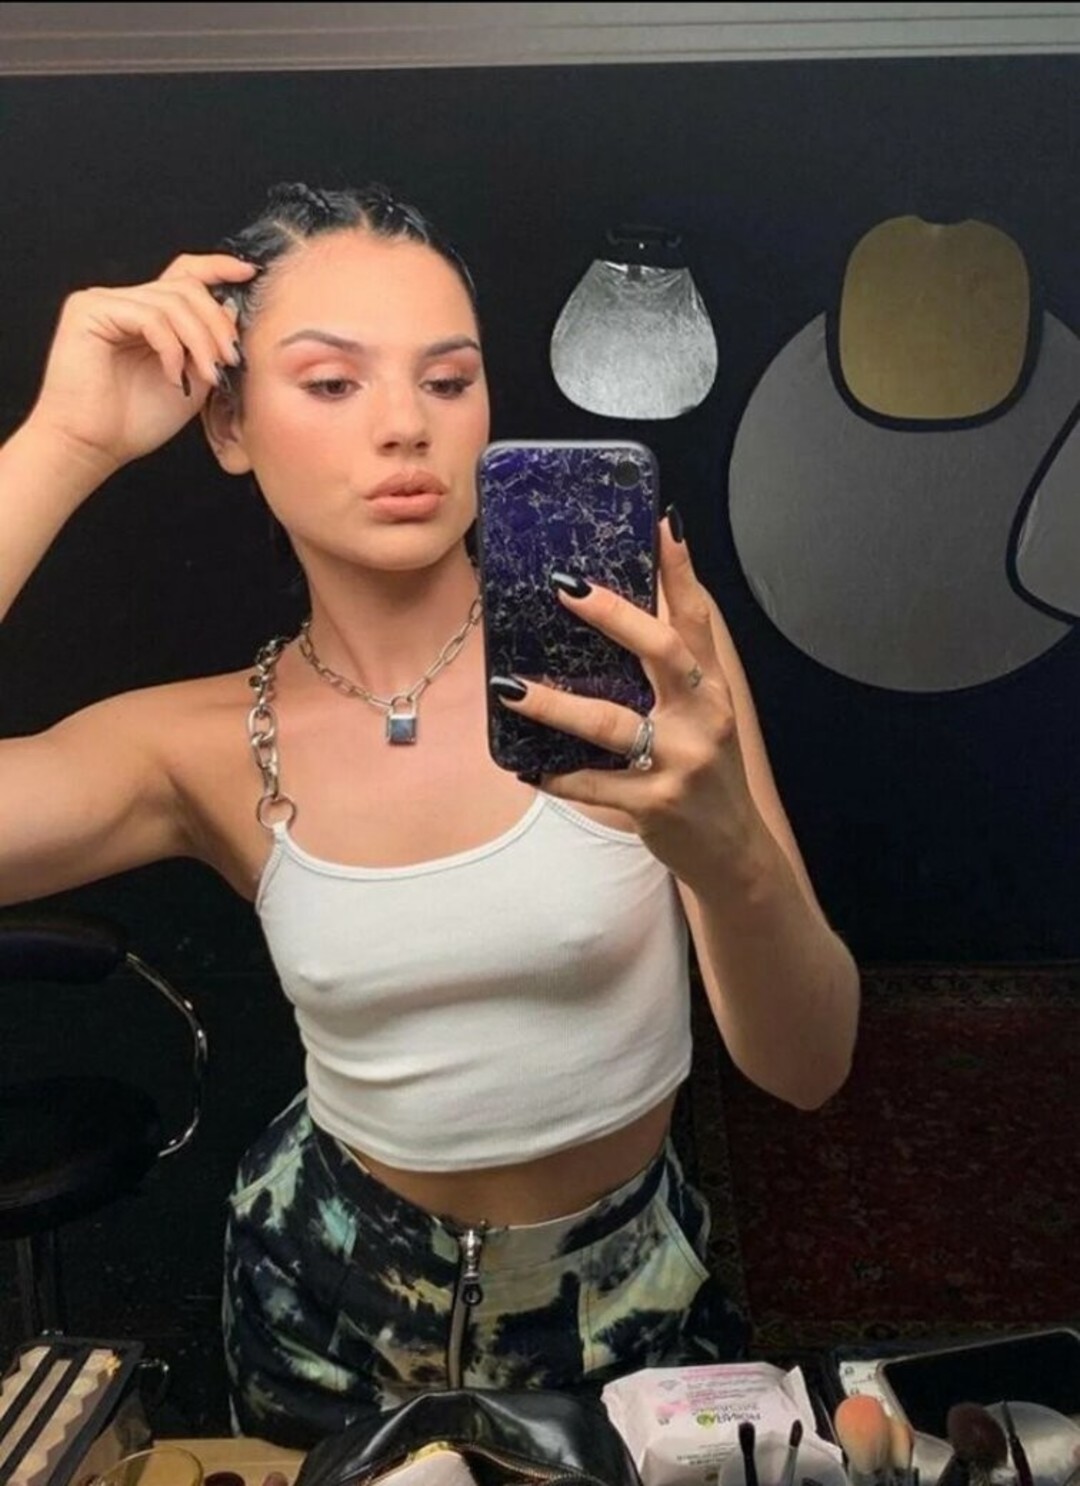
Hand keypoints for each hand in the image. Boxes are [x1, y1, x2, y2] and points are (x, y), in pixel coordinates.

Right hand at [25, 252, 256, 474]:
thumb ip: (210, 346)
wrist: (94, 447)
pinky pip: (149, 317)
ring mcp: (105, 303)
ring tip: (209, 375)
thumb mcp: (192, 380)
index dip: (217, 267)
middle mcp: (124, 302)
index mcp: (148, 315)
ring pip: (172, 301)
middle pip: (186, 287)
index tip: (247, 273)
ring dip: (201, 341)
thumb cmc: (135, 422)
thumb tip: (231, 309)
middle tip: (230, 360)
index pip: (184, 275)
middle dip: (217, 324)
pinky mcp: (89, 311)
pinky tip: (174, 376)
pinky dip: (171, 348)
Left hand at [492, 516, 763, 891]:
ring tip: (509, 687)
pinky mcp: (655, 803)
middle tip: (562, 585)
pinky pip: (593, 783)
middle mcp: (703, 716)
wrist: (732, 852)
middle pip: (661, 650)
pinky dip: (556, 775)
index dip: (681, 570)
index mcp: (712, 688)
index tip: (661, 524)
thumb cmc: (705, 772)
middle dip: (613, 614)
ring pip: (610, 722)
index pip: (697, 618)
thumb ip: (674, 672)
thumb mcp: (702, 716)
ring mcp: (680, 761)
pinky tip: (525, 767)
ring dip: (555, 704)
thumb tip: (622, 619)